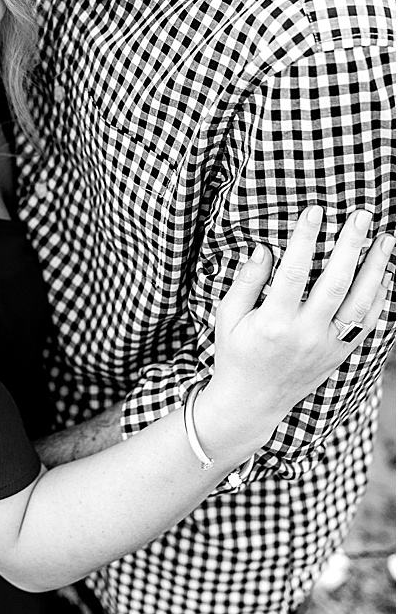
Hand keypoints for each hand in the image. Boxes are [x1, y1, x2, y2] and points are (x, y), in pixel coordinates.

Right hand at [199, 207, 392, 452]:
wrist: (252, 402)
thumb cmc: (235, 354)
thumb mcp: (227, 316)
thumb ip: (246, 282)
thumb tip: (264, 249)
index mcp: (274, 322)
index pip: (295, 271)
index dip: (306, 238)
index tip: (315, 211)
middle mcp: (306, 333)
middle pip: (336, 282)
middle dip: (351, 246)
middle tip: (362, 216)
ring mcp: (328, 345)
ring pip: (360, 302)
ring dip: (375, 268)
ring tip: (384, 240)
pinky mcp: (340, 353)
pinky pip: (367, 324)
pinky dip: (380, 299)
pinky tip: (385, 276)